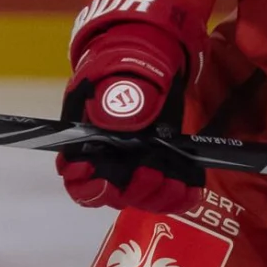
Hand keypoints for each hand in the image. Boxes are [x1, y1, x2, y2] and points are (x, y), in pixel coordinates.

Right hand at [58, 16, 202, 213]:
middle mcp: (107, 160)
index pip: (74, 176)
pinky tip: (191, 186)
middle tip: (150, 173)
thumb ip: (117, 96)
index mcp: (86, 140)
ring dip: (156, 196)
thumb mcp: (118, 75)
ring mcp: (135, 168)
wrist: (153, 67)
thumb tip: (118, 119)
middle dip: (131, 190)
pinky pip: (168, 196)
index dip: (85, 184)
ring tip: (174, 181)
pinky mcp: (161, 170)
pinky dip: (180, 197)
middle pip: (110, 194)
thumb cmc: (125, 69)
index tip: (103, 180)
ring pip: (139, 199)